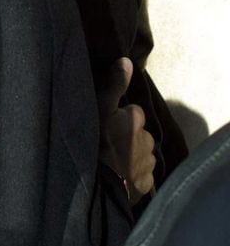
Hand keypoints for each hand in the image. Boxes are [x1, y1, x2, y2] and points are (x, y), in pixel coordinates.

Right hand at [97, 57, 155, 204]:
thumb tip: (127, 60)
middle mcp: (147, 138)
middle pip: (137, 134)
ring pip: (141, 154)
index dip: (120, 119)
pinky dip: (134, 175)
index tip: (107, 127)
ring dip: (131, 157)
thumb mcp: (100, 108)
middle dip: (128, 138)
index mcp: (136, 118)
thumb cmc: (97, 142)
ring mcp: (148, 162)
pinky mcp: (147, 182)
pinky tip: (120, 177)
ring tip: (114, 163)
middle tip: (109, 146)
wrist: (101, 184)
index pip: (131, 114)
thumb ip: (114, 84)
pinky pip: (142, 175)